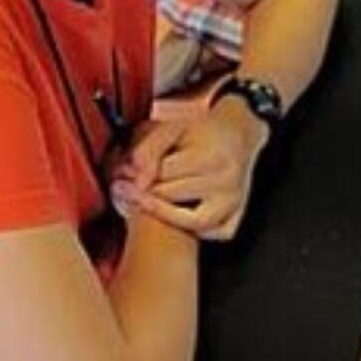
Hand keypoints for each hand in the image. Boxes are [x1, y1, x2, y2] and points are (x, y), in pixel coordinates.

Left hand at [111, 108, 266, 240]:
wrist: (238, 132)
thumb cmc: (203, 131)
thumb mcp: (173, 128)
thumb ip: (149, 149)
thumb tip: (137, 179)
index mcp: (210, 157)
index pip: (162, 174)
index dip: (136, 173)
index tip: (121, 172)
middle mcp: (225, 181)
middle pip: (172, 196)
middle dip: (144, 192)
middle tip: (125, 186)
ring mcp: (233, 201)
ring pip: (192, 222)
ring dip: (163, 214)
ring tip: (147, 203)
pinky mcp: (237, 214)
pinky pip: (215, 233)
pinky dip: (196, 231)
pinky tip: (179, 217)